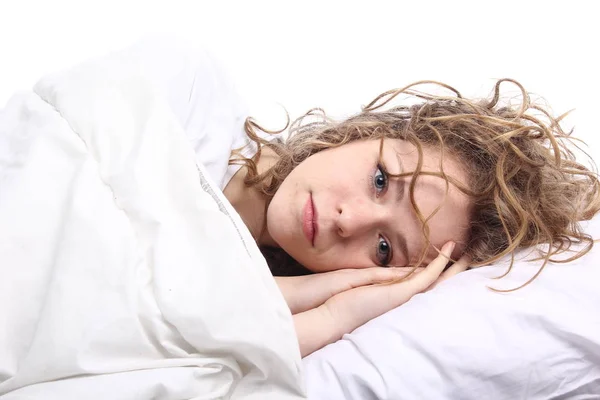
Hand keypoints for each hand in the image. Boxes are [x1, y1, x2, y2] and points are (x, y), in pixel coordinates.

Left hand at [294, 241, 468, 355]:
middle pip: (440, 287)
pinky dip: (440, 263)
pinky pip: (427, 276)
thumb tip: (399, 272)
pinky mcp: (403, 294)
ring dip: (455, 266)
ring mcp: (407, 298)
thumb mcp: (370, 288)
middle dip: (457, 272)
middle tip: (473, 257)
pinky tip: (449, 252)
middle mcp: (408, 302)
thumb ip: (387, 282)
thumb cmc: (347, 305)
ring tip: (470, 253)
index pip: (427, 286)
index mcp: (400, 300)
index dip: (442, 274)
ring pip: (439, 282)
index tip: (454, 261)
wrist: (334, 319)